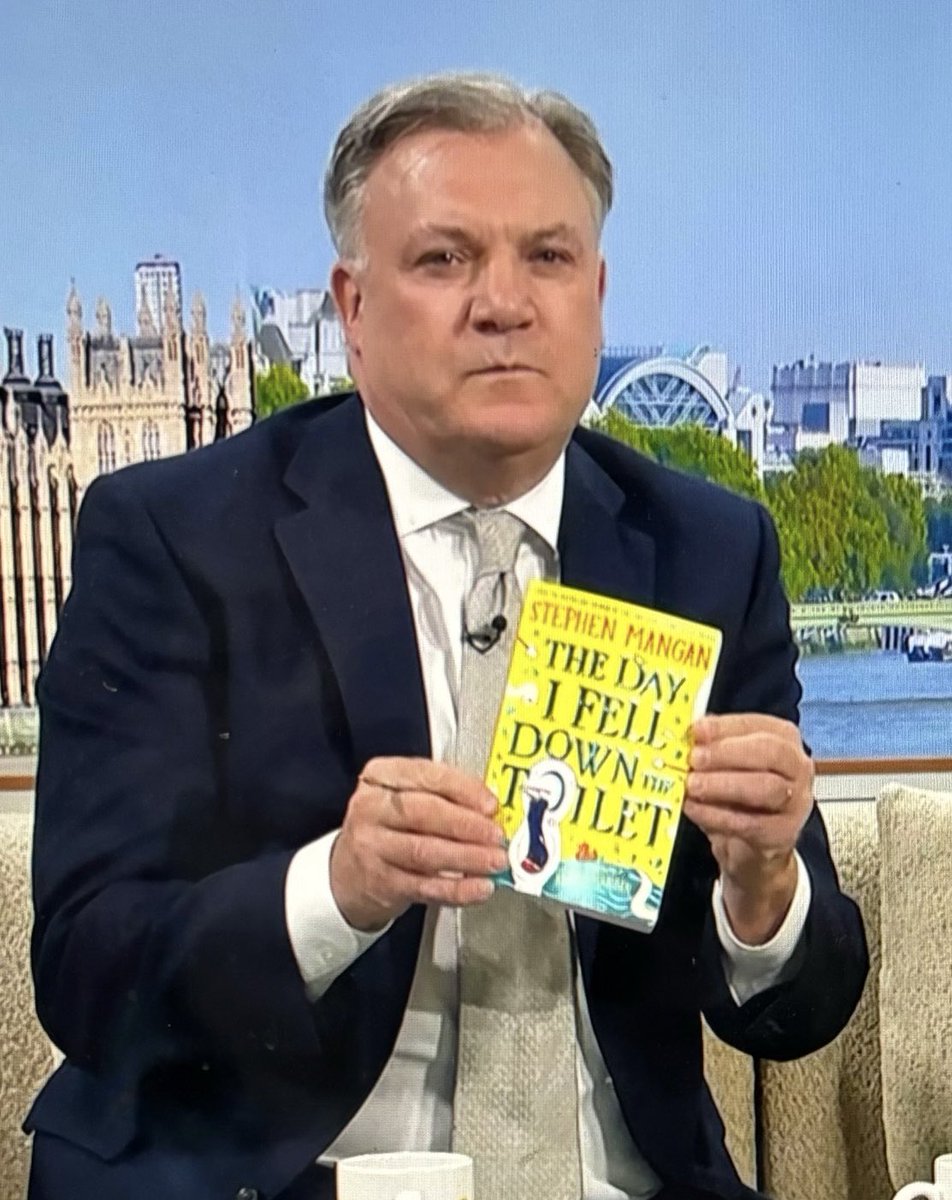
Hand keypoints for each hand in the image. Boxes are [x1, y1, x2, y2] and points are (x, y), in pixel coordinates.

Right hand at [329, 756, 507, 931]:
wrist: (348, 873)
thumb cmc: (389, 828)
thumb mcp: (406, 797)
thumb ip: (445, 797)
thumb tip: (490, 811)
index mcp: (381, 775)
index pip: (426, 775)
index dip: (463, 789)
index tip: (490, 804)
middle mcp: (371, 808)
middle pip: (422, 812)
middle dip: (466, 825)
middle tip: (496, 835)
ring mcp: (372, 846)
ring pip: (424, 851)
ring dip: (467, 857)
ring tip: (494, 861)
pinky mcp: (380, 882)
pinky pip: (424, 886)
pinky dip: (457, 889)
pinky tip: (478, 887)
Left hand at [684, 713, 813, 944]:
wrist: (754, 847)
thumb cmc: (740, 797)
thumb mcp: (727, 765)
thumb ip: (711, 747)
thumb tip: (688, 736)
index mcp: (783, 739)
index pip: (758, 725)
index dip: (725, 727)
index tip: (697, 730)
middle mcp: (796, 767)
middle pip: (770, 752)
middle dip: (728, 753)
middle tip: (695, 759)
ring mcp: (795, 802)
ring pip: (766, 788)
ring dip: (723, 785)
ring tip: (692, 785)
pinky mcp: (783, 834)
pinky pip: (751, 824)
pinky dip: (718, 816)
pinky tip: (695, 809)